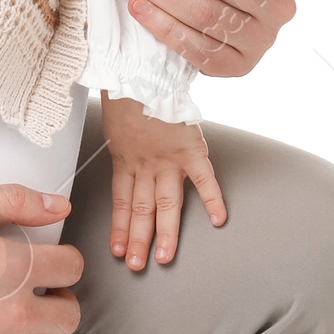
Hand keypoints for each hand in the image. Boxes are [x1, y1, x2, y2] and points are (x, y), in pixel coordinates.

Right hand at [0, 184, 81, 333]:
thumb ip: (10, 200)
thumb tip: (59, 205)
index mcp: (10, 266)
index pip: (72, 268)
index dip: (62, 263)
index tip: (49, 267)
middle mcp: (11, 313)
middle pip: (68, 316)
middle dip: (57, 302)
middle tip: (34, 298)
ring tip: (21, 332)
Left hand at [101, 93, 225, 270]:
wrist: (141, 68)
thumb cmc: (127, 89)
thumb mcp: (115, 121)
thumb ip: (123, 142)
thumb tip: (124, 149)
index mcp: (125, 157)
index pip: (122, 201)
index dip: (120, 227)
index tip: (117, 250)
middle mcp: (146, 163)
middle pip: (141, 209)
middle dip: (138, 239)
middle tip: (137, 265)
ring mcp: (168, 158)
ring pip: (165, 203)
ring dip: (165, 233)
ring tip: (163, 257)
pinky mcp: (190, 148)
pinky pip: (204, 177)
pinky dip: (212, 198)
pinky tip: (218, 219)